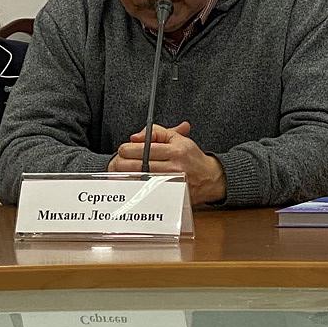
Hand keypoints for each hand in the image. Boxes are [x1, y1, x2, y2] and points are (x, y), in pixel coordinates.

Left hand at [109, 121, 226, 204]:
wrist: (209, 178)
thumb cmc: (192, 157)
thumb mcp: (177, 138)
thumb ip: (156, 132)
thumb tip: (135, 137)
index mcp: (175, 151)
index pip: (144, 149)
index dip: (127, 149)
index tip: (123, 149)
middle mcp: (173, 167)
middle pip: (138, 166)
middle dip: (121, 162)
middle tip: (118, 160)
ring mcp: (170, 183)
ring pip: (139, 179)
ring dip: (124, 175)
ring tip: (119, 170)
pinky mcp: (168, 194)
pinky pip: (145, 191)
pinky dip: (134, 186)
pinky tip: (128, 182)